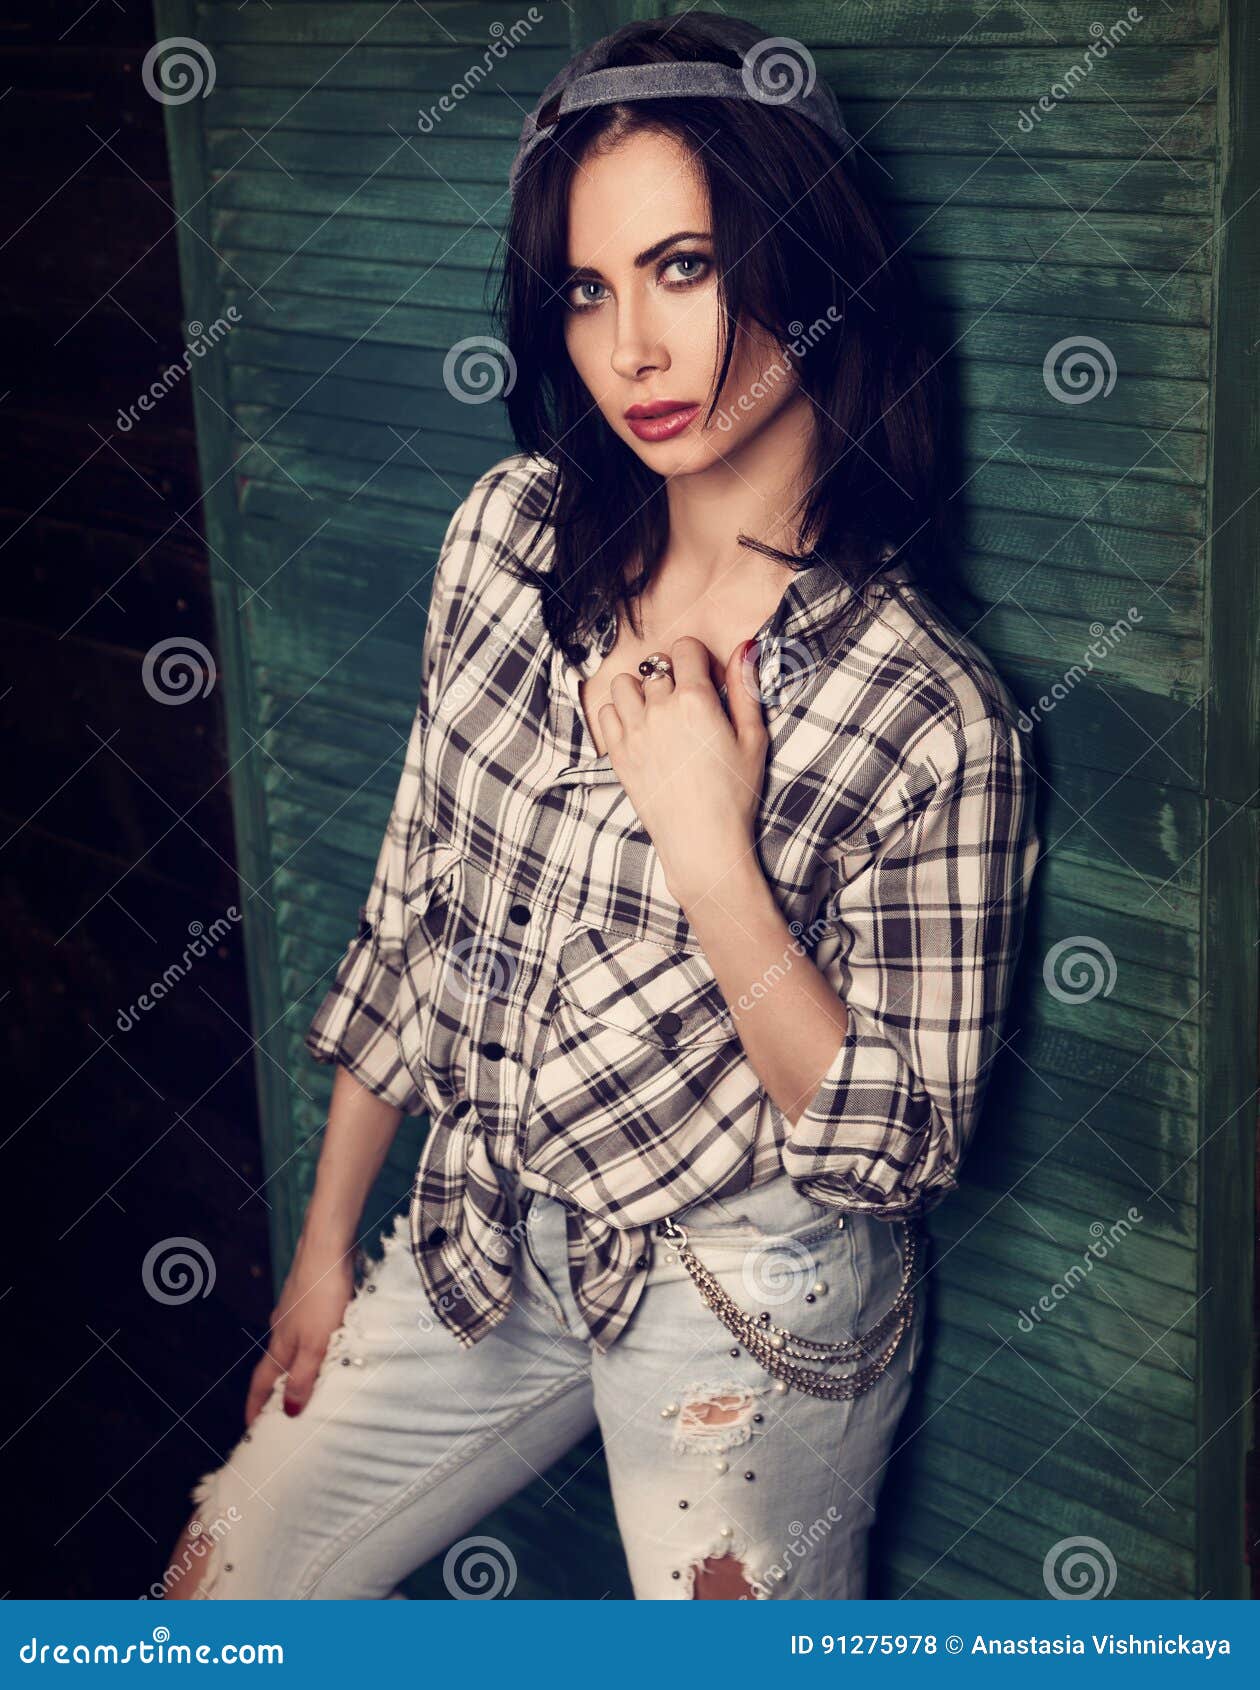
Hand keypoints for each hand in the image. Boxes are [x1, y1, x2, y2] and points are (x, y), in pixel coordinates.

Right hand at [243, 1238, 355, 1424]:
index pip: (263, 1383)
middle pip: (275, 1367)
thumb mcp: (316, 1342)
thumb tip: (289, 1412)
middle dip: (275, 1392)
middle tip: (279, 1414)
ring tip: (307, 1385)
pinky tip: (326, 1344)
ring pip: (292, 1348)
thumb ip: (303, 1375)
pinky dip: (312, 1347)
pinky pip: (308, 1331)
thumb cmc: (322, 1293)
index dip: (256, 1407)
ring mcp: (295, 1312)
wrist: (327, 1245)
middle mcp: (283, 1329)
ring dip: (296, 1368)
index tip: (250, 1429)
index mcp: (280, 1344)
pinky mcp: (311, 1297)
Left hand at [596, 635, 767, 907]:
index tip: (706, 679)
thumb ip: (746, 689)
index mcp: (696, 700)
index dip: (698, 658)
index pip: (685, 648)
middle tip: (687, 702)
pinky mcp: (618, 753)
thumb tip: (745, 646)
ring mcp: (633, 731)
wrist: (702, 841)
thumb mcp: (753, 739)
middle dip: (673, 675)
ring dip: (640, 689)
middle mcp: (659, 709)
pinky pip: (605, 712)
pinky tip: (638, 727)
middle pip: (656, 666)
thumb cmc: (734, 794)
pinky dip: (619, 712)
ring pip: (625, 684)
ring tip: (658, 710)